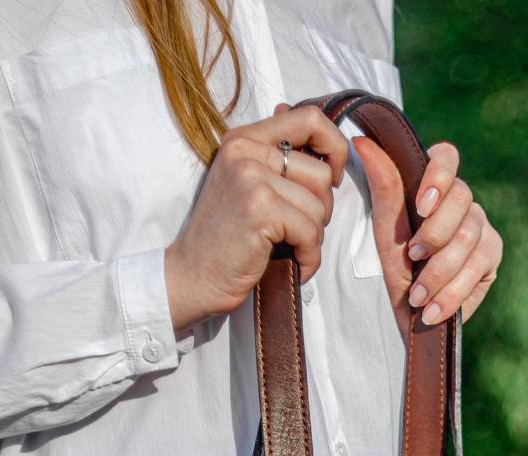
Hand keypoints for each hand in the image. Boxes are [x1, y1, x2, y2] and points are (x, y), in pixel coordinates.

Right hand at [164, 104, 350, 332]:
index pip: (310, 118)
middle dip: (322, 209)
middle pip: (322, 173)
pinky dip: (309, 256)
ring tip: (288, 246)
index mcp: (243, 138)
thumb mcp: (243, 180)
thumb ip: (269, 150)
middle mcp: (245, 150)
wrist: (192, 276)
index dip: (335, 147)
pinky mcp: (260, 209)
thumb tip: (289, 108)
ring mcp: (252, 178)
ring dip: (313, 236)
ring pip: (320, 205)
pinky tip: (294, 263)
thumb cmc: (225, 236)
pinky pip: (311, 232)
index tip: (332, 177)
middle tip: (296, 229)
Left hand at [355, 137, 502, 334]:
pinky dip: (451, 292)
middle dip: (434, 232)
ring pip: (469, 235)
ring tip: (417, 295)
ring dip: (438, 270)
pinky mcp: (492, 255)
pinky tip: (432, 310)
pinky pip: (478, 266)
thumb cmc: (395, 268)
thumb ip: (383, 187)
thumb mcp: (385, 231)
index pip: (447, 156)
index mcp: (434, 186)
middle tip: (413, 256)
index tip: (421, 205)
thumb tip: (362, 141)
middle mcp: (461, 202)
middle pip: (461, 197)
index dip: (438, 175)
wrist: (408, 315)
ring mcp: (481, 227)